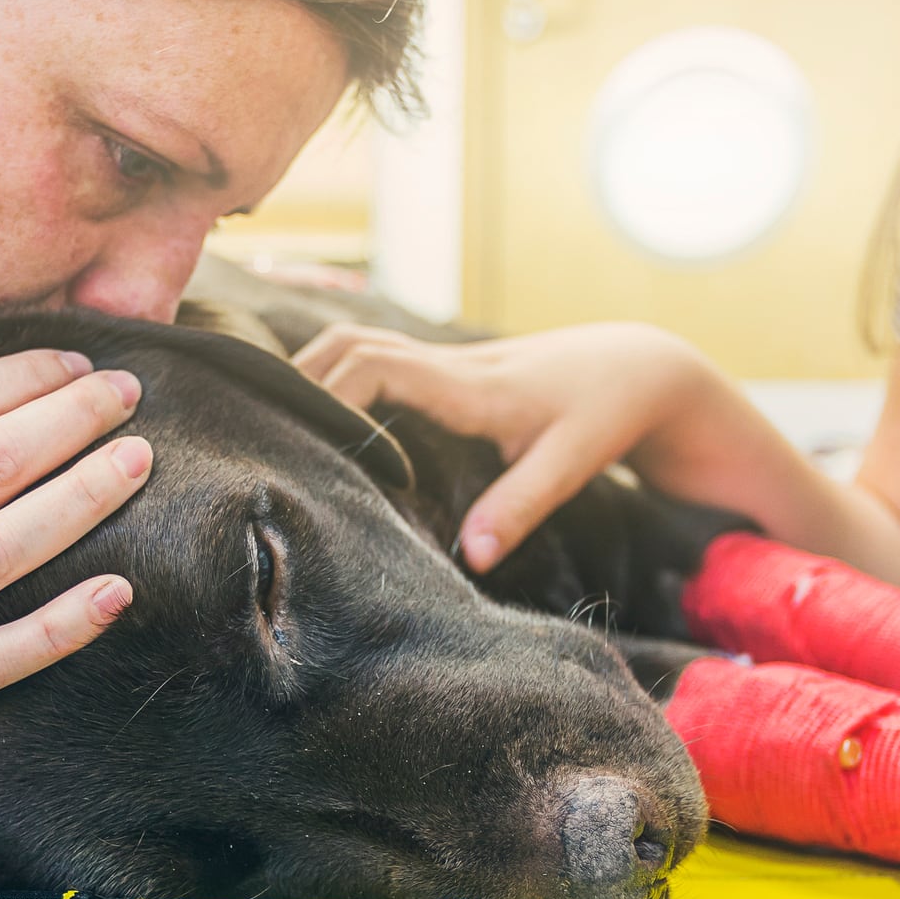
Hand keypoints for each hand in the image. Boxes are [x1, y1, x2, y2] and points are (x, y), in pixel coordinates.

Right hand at [293, 321, 718, 571]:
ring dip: (314, 373)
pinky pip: (377, 359)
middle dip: (298, 379)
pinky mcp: (447, 371)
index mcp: (467, 384)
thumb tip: (470, 556)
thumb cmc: (605, 414)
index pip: (374, 367)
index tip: (306, 444)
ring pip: (357, 342)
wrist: (639, 366)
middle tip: (260, 431)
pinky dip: (339, 376)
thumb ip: (520, 507)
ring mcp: (444, 361)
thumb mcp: (570, 464)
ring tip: (276, 425)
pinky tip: (320, 415)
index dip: (328, 397)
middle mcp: (446, 363)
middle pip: (347, 342)